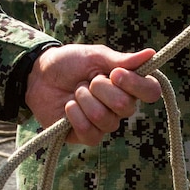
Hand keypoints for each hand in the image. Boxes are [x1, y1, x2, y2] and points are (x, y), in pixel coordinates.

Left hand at [24, 45, 161, 145]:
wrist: (38, 75)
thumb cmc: (69, 62)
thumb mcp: (95, 56)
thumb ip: (122, 60)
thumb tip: (151, 53)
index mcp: (126, 84)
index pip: (151, 91)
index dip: (137, 85)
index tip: (116, 73)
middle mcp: (119, 106)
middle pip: (126, 106)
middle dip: (101, 89)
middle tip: (88, 80)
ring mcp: (103, 122)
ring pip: (106, 120)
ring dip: (85, 100)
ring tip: (76, 91)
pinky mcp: (85, 135)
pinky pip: (90, 133)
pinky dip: (75, 116)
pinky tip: (68, 107)